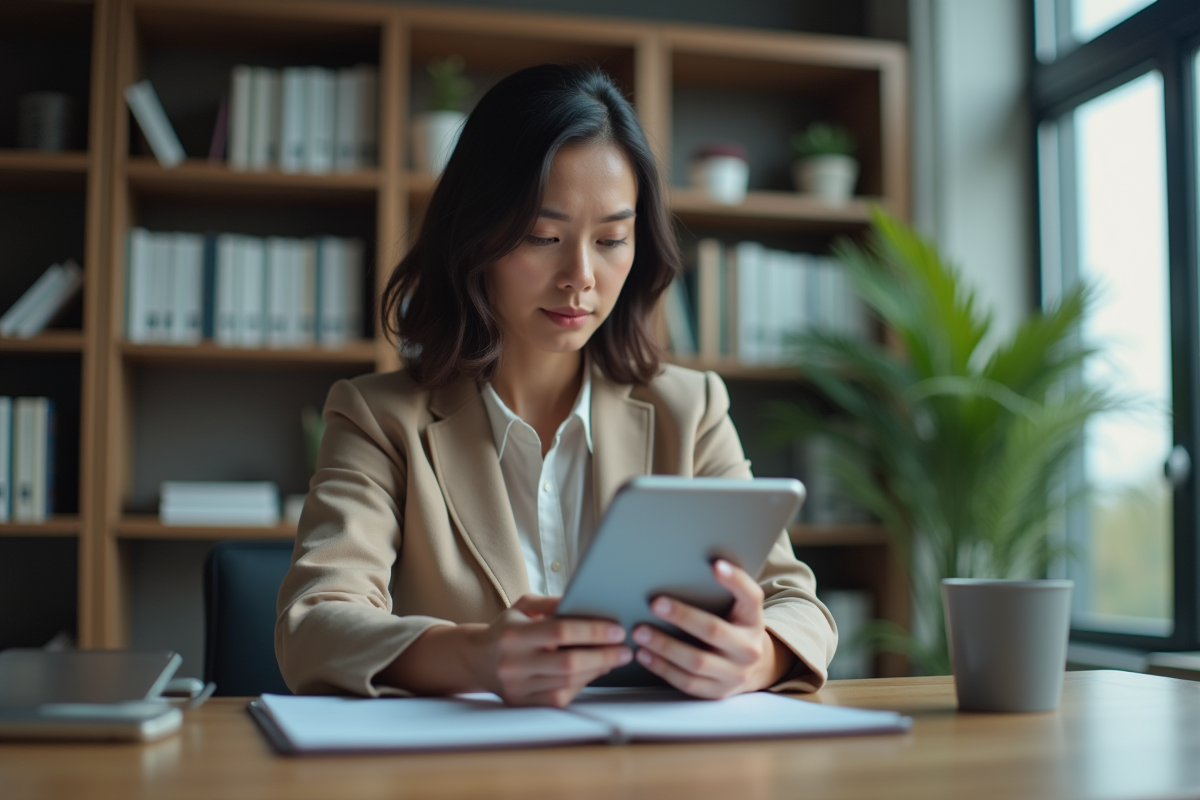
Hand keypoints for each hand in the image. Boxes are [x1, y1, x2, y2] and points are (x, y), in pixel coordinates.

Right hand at [477, 594, 631, 707]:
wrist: (476, 660)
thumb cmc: (507, 629)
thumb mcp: (522, 606)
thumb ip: (551, 602)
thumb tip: (583, 600)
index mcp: (513, 634)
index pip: (560, 631)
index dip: (592, 631)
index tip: (617, 630)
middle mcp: (513, 663)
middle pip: (568, 663)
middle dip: (603, 656)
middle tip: (625, 650)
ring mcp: (518, 688)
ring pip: (568, 683)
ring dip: (597, 670)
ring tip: (615, 658)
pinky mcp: (524, 704)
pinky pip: (561, 697)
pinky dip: (582, 684)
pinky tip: (594, 671)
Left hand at [631, 560, 794, 698]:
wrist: (753, 667)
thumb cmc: (736, 626)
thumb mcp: (740, 606)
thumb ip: (726, 588)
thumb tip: (703, 562)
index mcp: (754, 619)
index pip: (750, 596)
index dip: (734, 580)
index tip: (715, 565)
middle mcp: (748, 648)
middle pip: (714, 630)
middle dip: (682, 616)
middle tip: (655, 603)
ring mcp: (734, 674)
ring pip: (696, 662)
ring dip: (664, 646)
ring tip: (640, 632)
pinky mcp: (717, 693)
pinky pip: (687, 682)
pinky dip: (662, 668)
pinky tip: (644, 654)